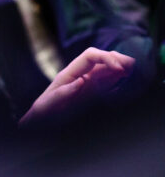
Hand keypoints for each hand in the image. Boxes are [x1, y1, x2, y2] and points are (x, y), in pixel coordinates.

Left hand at [19, 47, 134, 127]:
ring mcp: (89, 82)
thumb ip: (64, 92)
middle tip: (131, 69)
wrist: (43, 121)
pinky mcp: (94, 91)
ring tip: (132, 72)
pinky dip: (120, 78)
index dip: (106, 57)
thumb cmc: (44, 112)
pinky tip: (127, 79)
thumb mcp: (50, 103)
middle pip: (102, 58)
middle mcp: (81, 74)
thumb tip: (81, 81)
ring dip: (121, 67)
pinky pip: (109, 80)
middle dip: (118, 59)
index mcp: (70, 73)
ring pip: (108, 68)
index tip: (119, 69)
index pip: (91, 56)